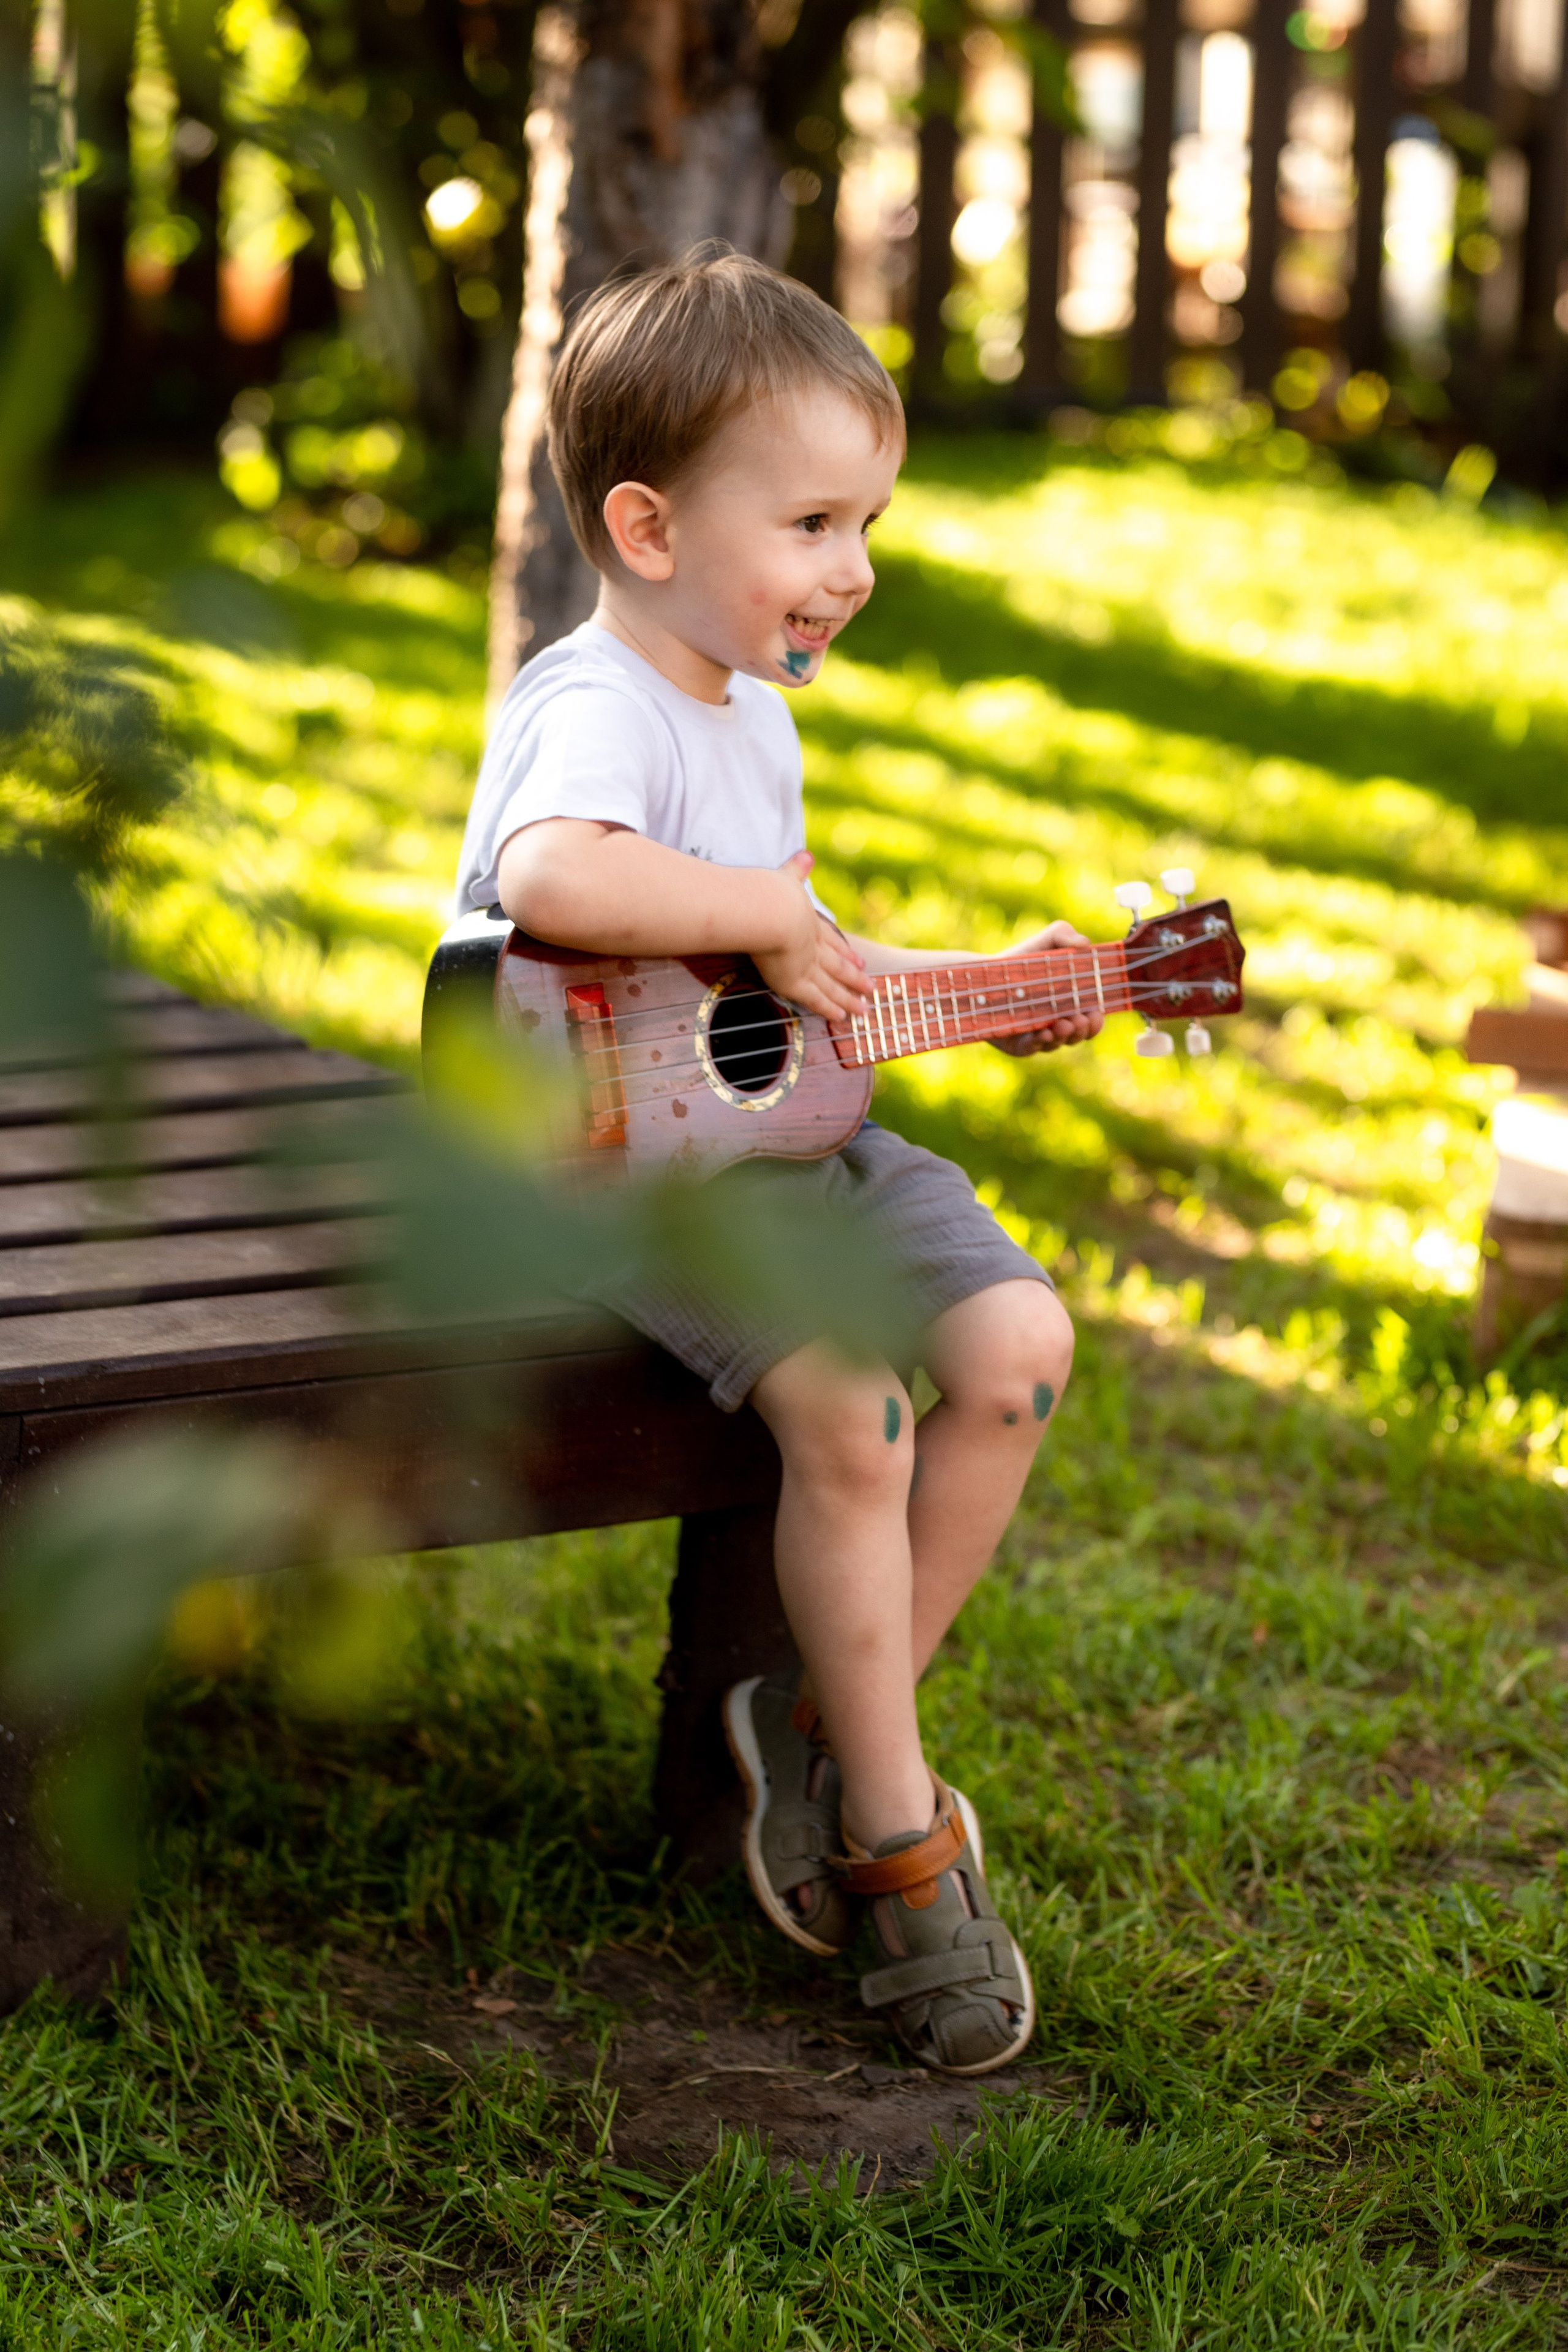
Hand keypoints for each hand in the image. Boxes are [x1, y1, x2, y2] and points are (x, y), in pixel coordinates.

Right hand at [754, 852, 872, 1021]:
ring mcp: (806, 965)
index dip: (844, 951)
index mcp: (807, 922)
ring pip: (833, 986)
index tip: (860, 959)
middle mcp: (811, 946)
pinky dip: (830, 1008)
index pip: (830, 940)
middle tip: (871, 988)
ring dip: (850, 997)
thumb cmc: (767, 893)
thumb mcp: (785, 877)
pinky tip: (841, 1018)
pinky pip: (816, 999)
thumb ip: (796, 868)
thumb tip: (806, 855)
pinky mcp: (795, 982)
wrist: (766, 911)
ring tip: (865, 1010)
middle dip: (854, 977)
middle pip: (838, 965)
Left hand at [986, 919, 1104, 1057]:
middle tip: (1081, 1018)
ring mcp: (1039, 1036)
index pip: (1092, 1019)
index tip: (1096, 1012)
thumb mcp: (1047, 941)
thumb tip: (1084, 943)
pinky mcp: (1019, 1043)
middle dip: (1083, 1029)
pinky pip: (1032, 1048)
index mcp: (1073, 1004)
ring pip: (1058, 1043)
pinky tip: (1044, 1033)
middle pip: (1078, 1035)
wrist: (987, 973)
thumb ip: (1065, 935)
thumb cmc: (1025, 958)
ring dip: (1064, 1035)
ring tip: (1063, 1024)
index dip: (1096, 1020)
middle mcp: (1059, 1023)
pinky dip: (1041, 1042)